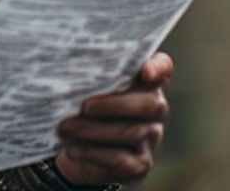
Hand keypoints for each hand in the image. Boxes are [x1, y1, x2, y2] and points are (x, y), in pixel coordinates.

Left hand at [54, 52, 172, 185]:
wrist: (76, 145)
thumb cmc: (80, 103)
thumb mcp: (83, 84)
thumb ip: (87, 73)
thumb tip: (66, 66)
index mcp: (144, 80)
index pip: (163, 67)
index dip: (158, 68)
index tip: (145, 71)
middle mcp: (154, 107)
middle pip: (149, 104)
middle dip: (114, 105)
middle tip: (84, 106)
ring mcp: (151, 136)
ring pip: (132, 132)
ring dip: (94, 130)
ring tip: (65, 127)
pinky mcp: (140, 163)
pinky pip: (121, 160)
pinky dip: (93, 152)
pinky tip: (72, 148)